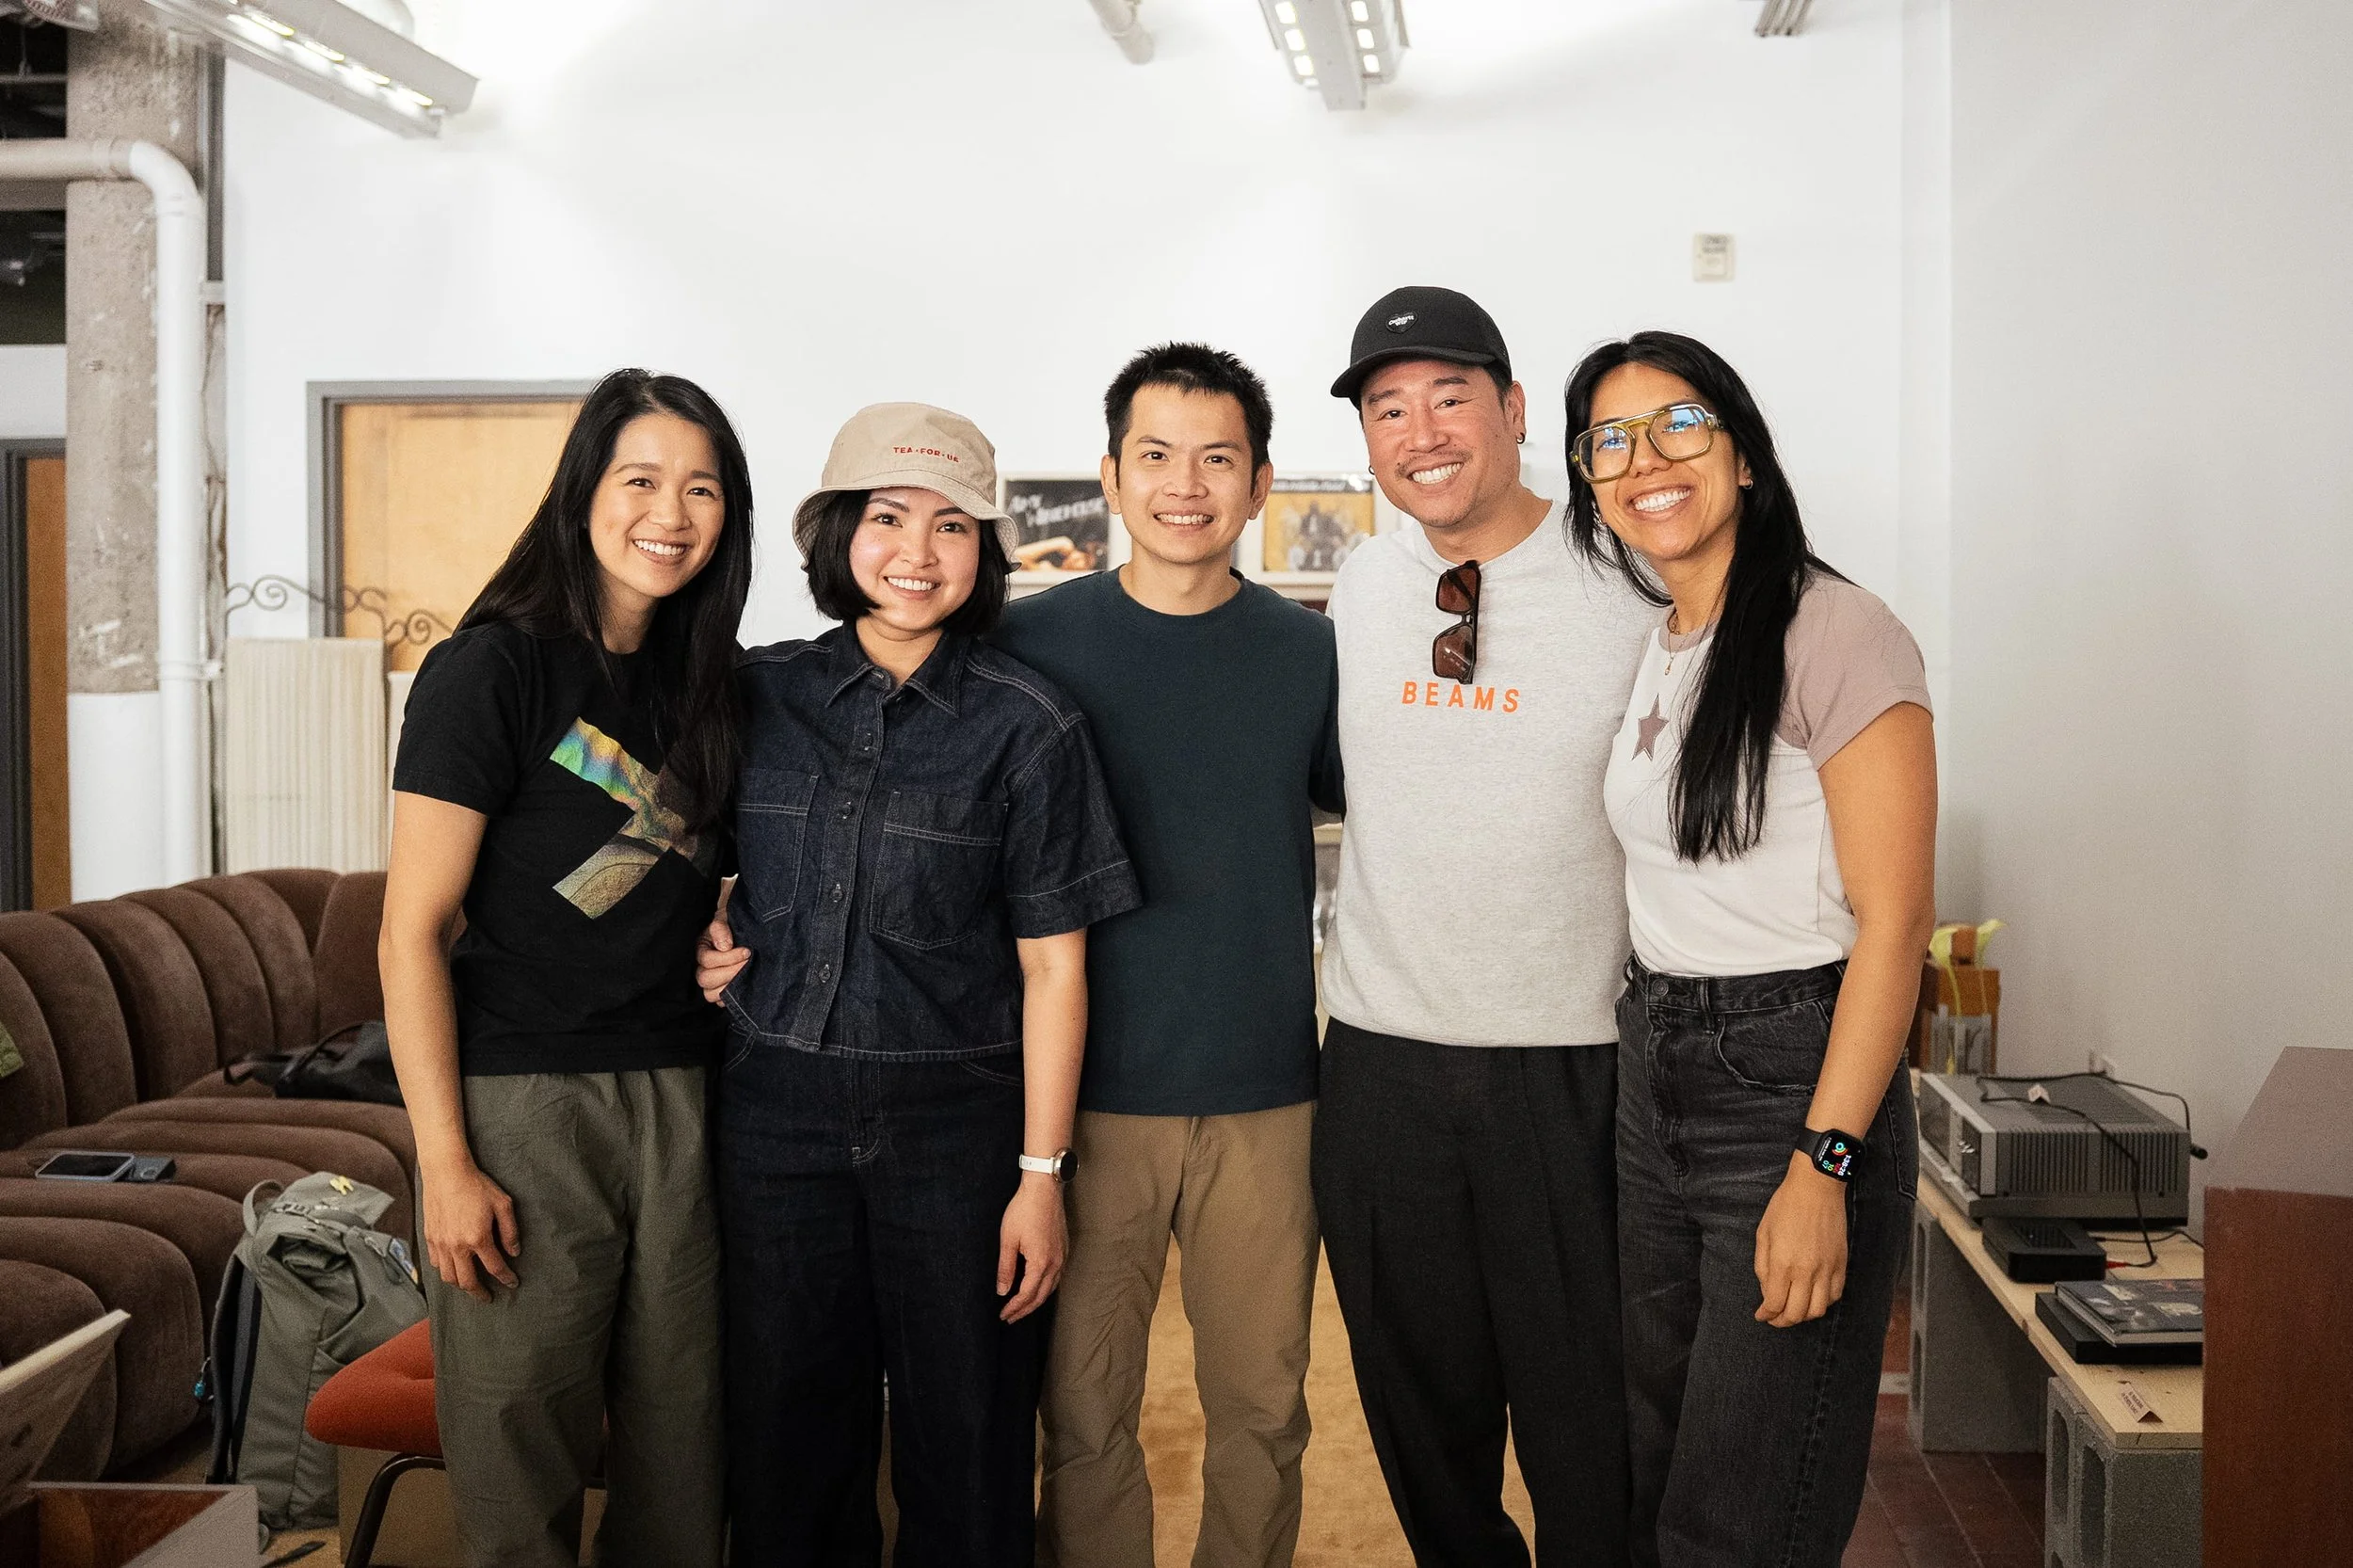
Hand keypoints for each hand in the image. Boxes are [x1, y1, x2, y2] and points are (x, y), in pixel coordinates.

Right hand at [423, 1157, 519, 1301]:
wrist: (446, 1172)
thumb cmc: (476, 1185)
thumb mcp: (503, 1204)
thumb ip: (510, 1231)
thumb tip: (514, 1252)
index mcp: (478, 1239)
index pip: (495, 1268)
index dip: (506, 1278)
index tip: (513, 1284)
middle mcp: (456, 1246)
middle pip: (467, 1282)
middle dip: (480, 1294)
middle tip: (488, 1297)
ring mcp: (440, 1244)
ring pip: (448, 1277)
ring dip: (461, 1285)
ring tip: (470, 1285)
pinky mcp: (429, 1238)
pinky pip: (435, 1263)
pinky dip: (445, 1270)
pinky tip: (453, 1267)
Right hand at [697, 881, 748, 1004]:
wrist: (744, 929)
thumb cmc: (733, 923)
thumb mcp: (726, 918)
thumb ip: (721, 928)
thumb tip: (724, 946)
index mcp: (701, 949)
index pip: (707, 961)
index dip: (728, 958)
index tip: (747, 951)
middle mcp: (702, 967)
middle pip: (705, 979)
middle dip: (730, 973)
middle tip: (749, 964)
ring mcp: (711, 980)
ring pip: (710, 994)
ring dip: (729, 987)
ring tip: (746, 976)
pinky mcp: (721, 990)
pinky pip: (720, 1002)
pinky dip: (731, 998)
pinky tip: (744, 987)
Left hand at [996, 1173, 1065, 1322]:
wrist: (1044, 1188)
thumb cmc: (1024, 1210)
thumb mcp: (1008, 1240)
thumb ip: (1005, 1268)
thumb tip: (1002, 1291)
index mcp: (1041, 1263)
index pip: (1026, 1295)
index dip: (1014, 1308)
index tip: (1003, 1315)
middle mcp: (1056, 1263)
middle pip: (1041, 1296)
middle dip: (1025, 1310)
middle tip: (1010, 1318)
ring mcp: (1062, 1256)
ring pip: (1051, 1288)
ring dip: (1036, 1300)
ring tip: (1022, 1307)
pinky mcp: (1064, 1248)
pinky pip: (1057, 1276)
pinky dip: (1046, 1288)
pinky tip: (1038, 1287)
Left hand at [1754, 1153, 1847, 1327]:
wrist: (1816, 1188)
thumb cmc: (1785, 1207)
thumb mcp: (1763, 1234)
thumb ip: (1763, 1266)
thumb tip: (1767, 1291)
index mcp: (1784, 1263)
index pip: (1775, 1304)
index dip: (1766, 1314)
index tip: (1761, 1315)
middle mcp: (1807, 1271)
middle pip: (1797, 1314)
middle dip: (1782, 1321)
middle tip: (1774, 1317)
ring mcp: (1827, 1269)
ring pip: (1818, 1310)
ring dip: (1803, 1315)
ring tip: (1793, 1309)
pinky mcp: (1841, 1265)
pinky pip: (1835, 1296)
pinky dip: (1823, 1303)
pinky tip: (1813, 1297)